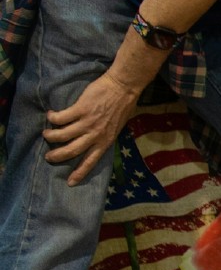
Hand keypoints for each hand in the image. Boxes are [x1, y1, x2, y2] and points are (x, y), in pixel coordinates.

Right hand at [43, 71, 142, 185]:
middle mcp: (96, 134)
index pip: (91, 161)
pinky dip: (52, 118)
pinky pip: (61, 118)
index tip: (70, 182)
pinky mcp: (81, 109)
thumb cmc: (123, 105)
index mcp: (106, 140)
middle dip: (57, 156)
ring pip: (62, 135)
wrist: (124, 87)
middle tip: (48, 157)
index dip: (80, 172)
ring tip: (46, 134)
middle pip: (72, 151)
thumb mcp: (118, 126)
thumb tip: (95, 141)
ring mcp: (88, 122)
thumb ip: (105, 135)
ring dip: (51, 136)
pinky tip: (50, 115)